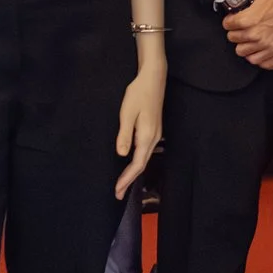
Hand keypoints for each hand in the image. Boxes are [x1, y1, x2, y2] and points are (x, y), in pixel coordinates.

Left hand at [114, 62, 165, 198]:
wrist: (153, 78)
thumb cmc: (139, 93)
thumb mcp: (127, 113)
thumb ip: (124, 134)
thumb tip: (122, 154)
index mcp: (147, 135)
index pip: (137, 163)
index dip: (127, 178)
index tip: (117, 190)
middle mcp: (154, 138)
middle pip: (142, 164)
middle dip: (130, 180)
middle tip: (118, 194)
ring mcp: (155, 134)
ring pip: (144, 158)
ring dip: (133, 172)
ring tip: (123, 183)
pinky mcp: (153, 129)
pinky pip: (145, 152)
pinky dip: (137, 162)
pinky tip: (131, 164)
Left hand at [217, 0, 272, 69]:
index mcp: (249, 18)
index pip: (227, 25)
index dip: (229, 19)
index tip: (234, 17)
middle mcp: (256, 34)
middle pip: (233, 39)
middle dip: (235, 31)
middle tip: (241, 24)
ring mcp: (266, 44)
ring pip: (242, 51)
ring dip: (243, 43)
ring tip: (247, 35)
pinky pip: (256, 59)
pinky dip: (253, 54)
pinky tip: (256, 45)